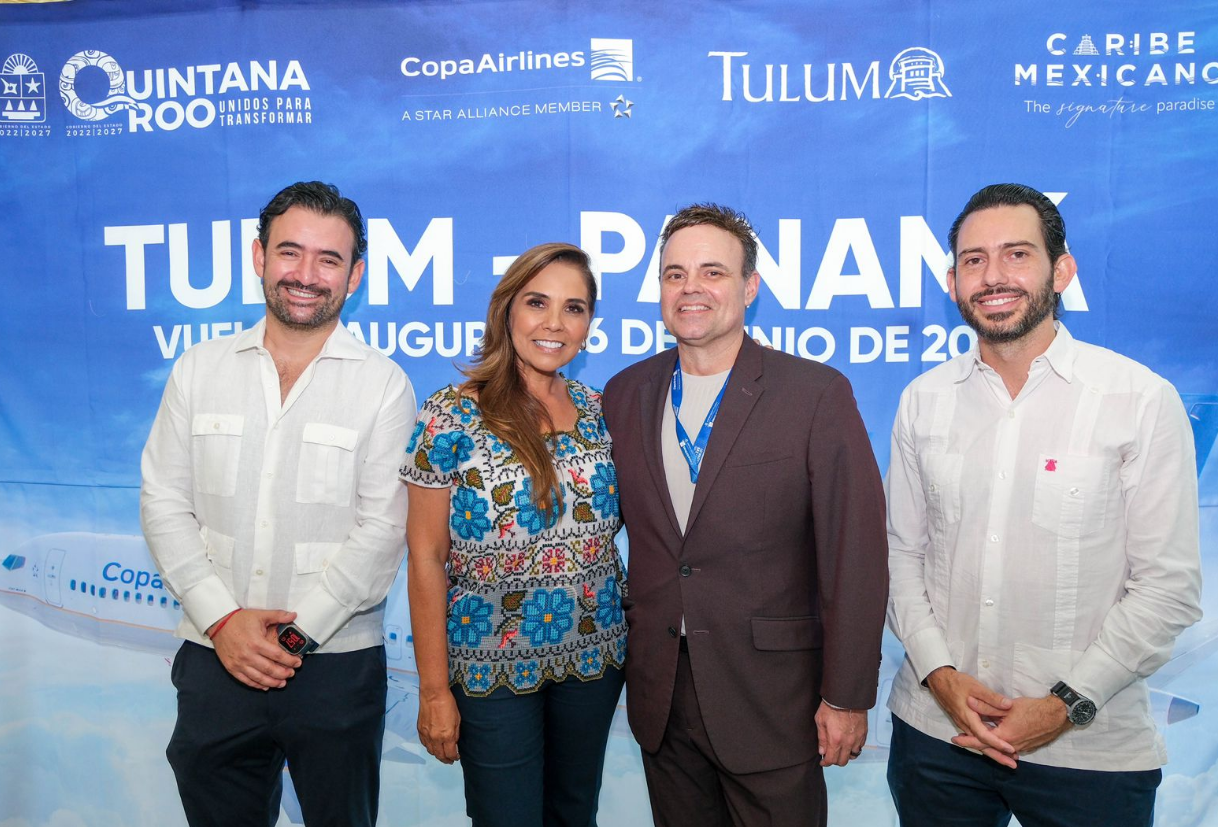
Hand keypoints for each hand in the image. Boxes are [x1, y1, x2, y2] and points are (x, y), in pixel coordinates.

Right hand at [209, 609, 301, 689]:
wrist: (219, 624)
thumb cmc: (240, 620)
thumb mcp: (260, 615)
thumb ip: (278, 615)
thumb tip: (294, 615)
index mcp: (256, 643)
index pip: (277, 655)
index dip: (289, 661)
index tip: (298, 663)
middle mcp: (248, 655)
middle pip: (269, 669)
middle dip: (283, 673)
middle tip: (291, 674)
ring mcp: (239, 663)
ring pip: (258, 678)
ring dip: (272, 682)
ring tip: (282, 683)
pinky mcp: (232, 668)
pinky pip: (246, 680)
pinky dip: (257, 685)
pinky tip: (266, 686)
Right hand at [417, 689, 460, 763]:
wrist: (433, 695)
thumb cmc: (448, 704)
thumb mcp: (457, 720)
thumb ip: (455, 734)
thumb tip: (454, 743)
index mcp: (447, 736)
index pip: (450, 754)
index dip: (454, 757)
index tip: (456, 757)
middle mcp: (435, 738)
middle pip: (439, 755)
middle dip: (445, 760)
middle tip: (450, 760)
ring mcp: (426, 735)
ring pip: (431, 751)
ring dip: (437, 755)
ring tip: (442, 755)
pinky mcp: (420, 730)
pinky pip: (424, 743)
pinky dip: (429, 747)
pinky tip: (433, 746)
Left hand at [814, 702, 866, 766]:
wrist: (847, 696)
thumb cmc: (831, 706)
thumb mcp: (820, 720)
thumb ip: (821, 738)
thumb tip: (822, 751)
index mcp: (835, 740)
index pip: (831, 760)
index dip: (826, 763)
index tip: (823, 761)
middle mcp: (848, 742)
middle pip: (843, 761)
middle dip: (835, 761)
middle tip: (830, 756)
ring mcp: (857, 738)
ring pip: (853, 755)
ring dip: (846, 756)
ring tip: (840, 750)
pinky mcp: (863, 733)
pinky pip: (860, 747)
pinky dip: (854, 748)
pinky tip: (849, 743)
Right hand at [925, 667, 1016, 766]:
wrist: (939, 680)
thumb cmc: (957, 683)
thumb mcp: (975, 687)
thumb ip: (992, 697)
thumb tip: (1008, 705)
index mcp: (968, 717)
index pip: (984, 735)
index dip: (997, 744)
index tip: (1011, 750)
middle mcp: (965, 725)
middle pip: (981, 745)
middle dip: (997, 756)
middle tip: (1013, 766)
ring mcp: (964, 724)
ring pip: (979, 742)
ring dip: (993, 751)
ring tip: (1008, 758)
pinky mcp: (964, 722)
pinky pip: (976, 737)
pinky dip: (987, 743)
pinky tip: (995, 745)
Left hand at [953, 695, 1070, 756]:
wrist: (1056, 716)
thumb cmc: (1033, 709)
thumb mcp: (1007, 706)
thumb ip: (987, 706)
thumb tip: (969, 701)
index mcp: (1005, 736)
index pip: (981, 741)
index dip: (967, 740)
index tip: (955, 739)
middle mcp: (1012, 746)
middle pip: (988, 747)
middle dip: (973, 743)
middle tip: (959, 741)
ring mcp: (1020, 747)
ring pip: (998, 748)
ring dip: (986, 744)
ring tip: (972, 740)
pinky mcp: (1026, 746)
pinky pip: (1008, 748)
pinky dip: (998, 745)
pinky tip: (993, 741)